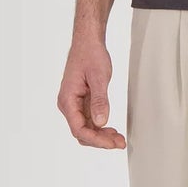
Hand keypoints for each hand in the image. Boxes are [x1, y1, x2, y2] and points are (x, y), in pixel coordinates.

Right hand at [60, 34, 125, 148]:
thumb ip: (99, 101)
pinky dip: (101, 128)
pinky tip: (112, 130)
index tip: (112, 143)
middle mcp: (68, 105)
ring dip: (102, 137)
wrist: (88, 43)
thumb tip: (101, 122)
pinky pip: (89, 121)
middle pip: (82, 133)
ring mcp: (74, 105)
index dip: (96, 139)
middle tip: (120, 143)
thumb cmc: (90, 55)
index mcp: (67, 100)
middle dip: (100, 141)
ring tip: (119, 139)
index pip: (79, 129)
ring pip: (86, 129)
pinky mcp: (81, 103)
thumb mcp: (98, 77)